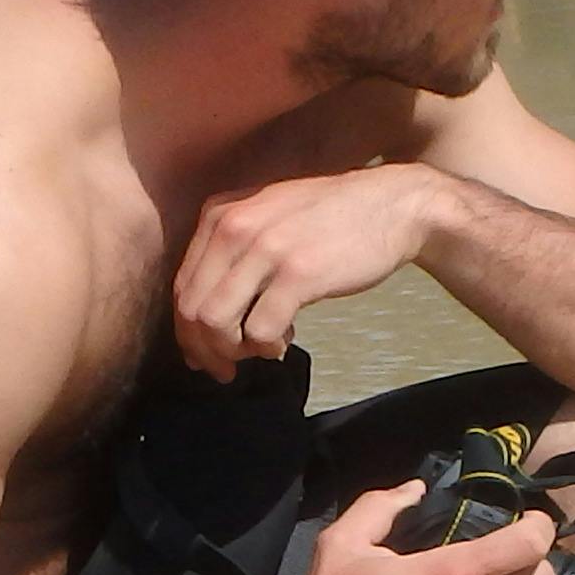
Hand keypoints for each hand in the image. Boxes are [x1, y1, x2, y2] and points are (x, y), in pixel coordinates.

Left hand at [170, 165, 439, 377]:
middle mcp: (234, 227)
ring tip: (256, 354)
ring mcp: (265, 250)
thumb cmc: (332, 217)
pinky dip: (265, 348)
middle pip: (192, 309)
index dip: (188, 331)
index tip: (206, 353)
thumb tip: (208, 312)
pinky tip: (283, 343)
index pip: (183, 286)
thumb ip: (234, 251)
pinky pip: (259, 330)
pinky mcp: (298, 275)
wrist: (391, 206)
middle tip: (226, 369)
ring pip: (215, 322)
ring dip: (230, 351)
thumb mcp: (268, 215)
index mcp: (220, 214)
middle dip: (204, 349)